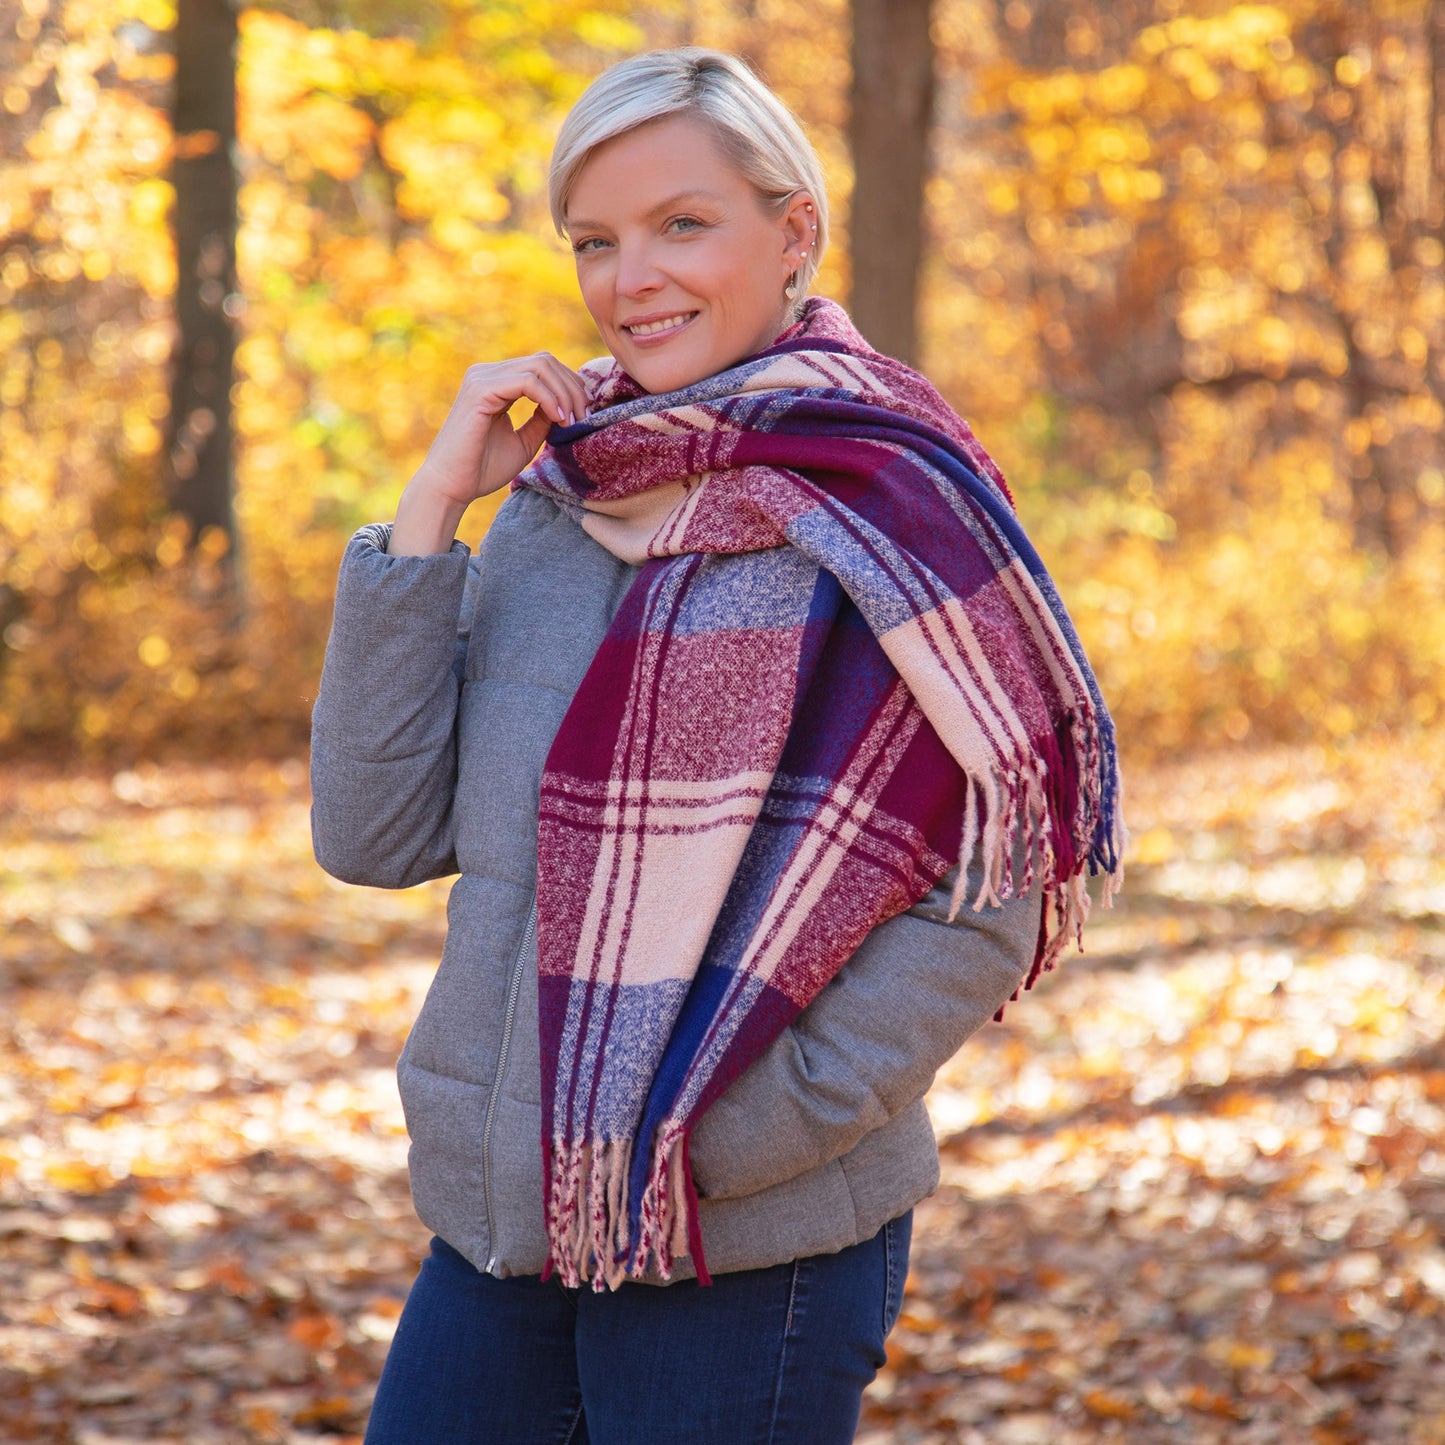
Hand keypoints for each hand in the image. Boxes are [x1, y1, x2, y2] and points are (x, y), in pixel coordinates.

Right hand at [389, 354, 590, 554]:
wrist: (451, 487)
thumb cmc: (483, 469)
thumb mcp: (525, 440)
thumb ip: (543, 419)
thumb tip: (568, 405)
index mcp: (496, 382)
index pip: (542, 367)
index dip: (570, 386)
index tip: (583, 416)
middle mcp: (487, 373)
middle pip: (545, 361)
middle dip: (572, 387)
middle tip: (584, 417)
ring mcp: (482, 378)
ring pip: (539, 367)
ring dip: (565, 393)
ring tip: (573, 421)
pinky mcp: (480, 390)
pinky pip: (527, 382)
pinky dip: (549, 398)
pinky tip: (559, 418)